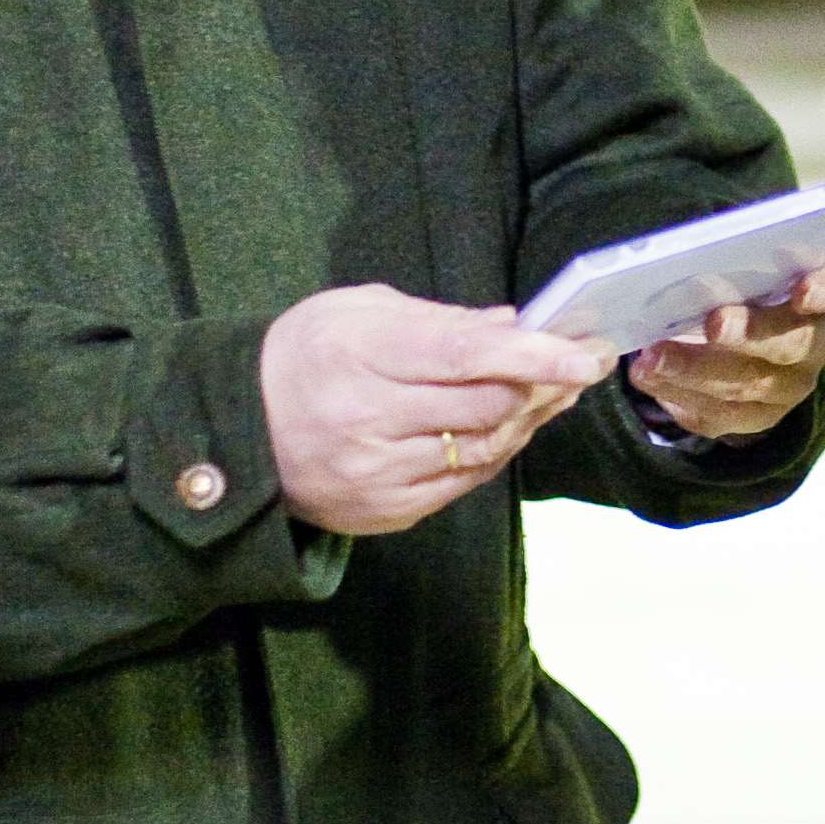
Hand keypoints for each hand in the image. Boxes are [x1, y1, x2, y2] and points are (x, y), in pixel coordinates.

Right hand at [260, 284, 613, 536]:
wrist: (240, 429)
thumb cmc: (305, 354)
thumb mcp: (358, 312)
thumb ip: (439, 319)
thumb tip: (510, 325)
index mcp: (362, 355)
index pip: (467, 357)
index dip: (534, 356)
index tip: (584, 354)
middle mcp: (368, 420)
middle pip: (485, 407)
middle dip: (539, 386)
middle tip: (571, 365)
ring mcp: (376, 474)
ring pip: (482, 451)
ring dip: (524, 420)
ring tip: (549, 393)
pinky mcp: (384, 511)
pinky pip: (461, 484)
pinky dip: (491, 453)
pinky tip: (504, 428)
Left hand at [627, 254, 824, 440]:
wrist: (752, 333)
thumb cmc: (750, 281)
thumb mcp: (753, 262)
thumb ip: (738, 256)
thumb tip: (690, 254)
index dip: (823, 290)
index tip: (803, 289)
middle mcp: (816, 345)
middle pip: (789, 345)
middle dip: (748, 334)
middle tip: (712, 323)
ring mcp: (789, 387)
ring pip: (747, 387)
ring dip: (694, 371)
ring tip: (650, 359)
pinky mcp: (757, 416)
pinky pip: (720, 416)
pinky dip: (681, 397)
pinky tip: (651, 381)